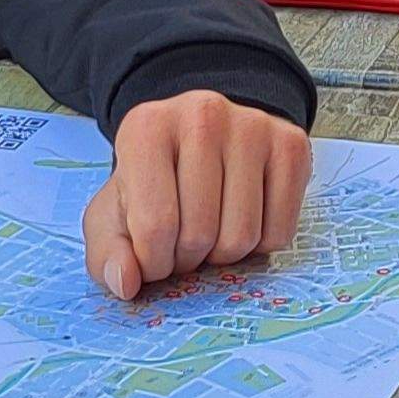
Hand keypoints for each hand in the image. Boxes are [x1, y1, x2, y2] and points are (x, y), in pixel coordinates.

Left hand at [79, 89, 310, 299]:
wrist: (199, 146)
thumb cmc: (154, 187)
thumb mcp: (113, 217)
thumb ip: (107, 255)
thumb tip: (125, 283)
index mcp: (146, 127)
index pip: (155, 225)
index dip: (153, 263)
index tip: (152, 255)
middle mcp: (202, 114)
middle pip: (200, 233)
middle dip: (188, 259)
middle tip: (183, 244)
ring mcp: (253, 125)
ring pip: (243, 236)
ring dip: (224, 255)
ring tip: (211, 231)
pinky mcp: (291, 144)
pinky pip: (280, 231)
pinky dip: (260, 246)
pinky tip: (244, 219)